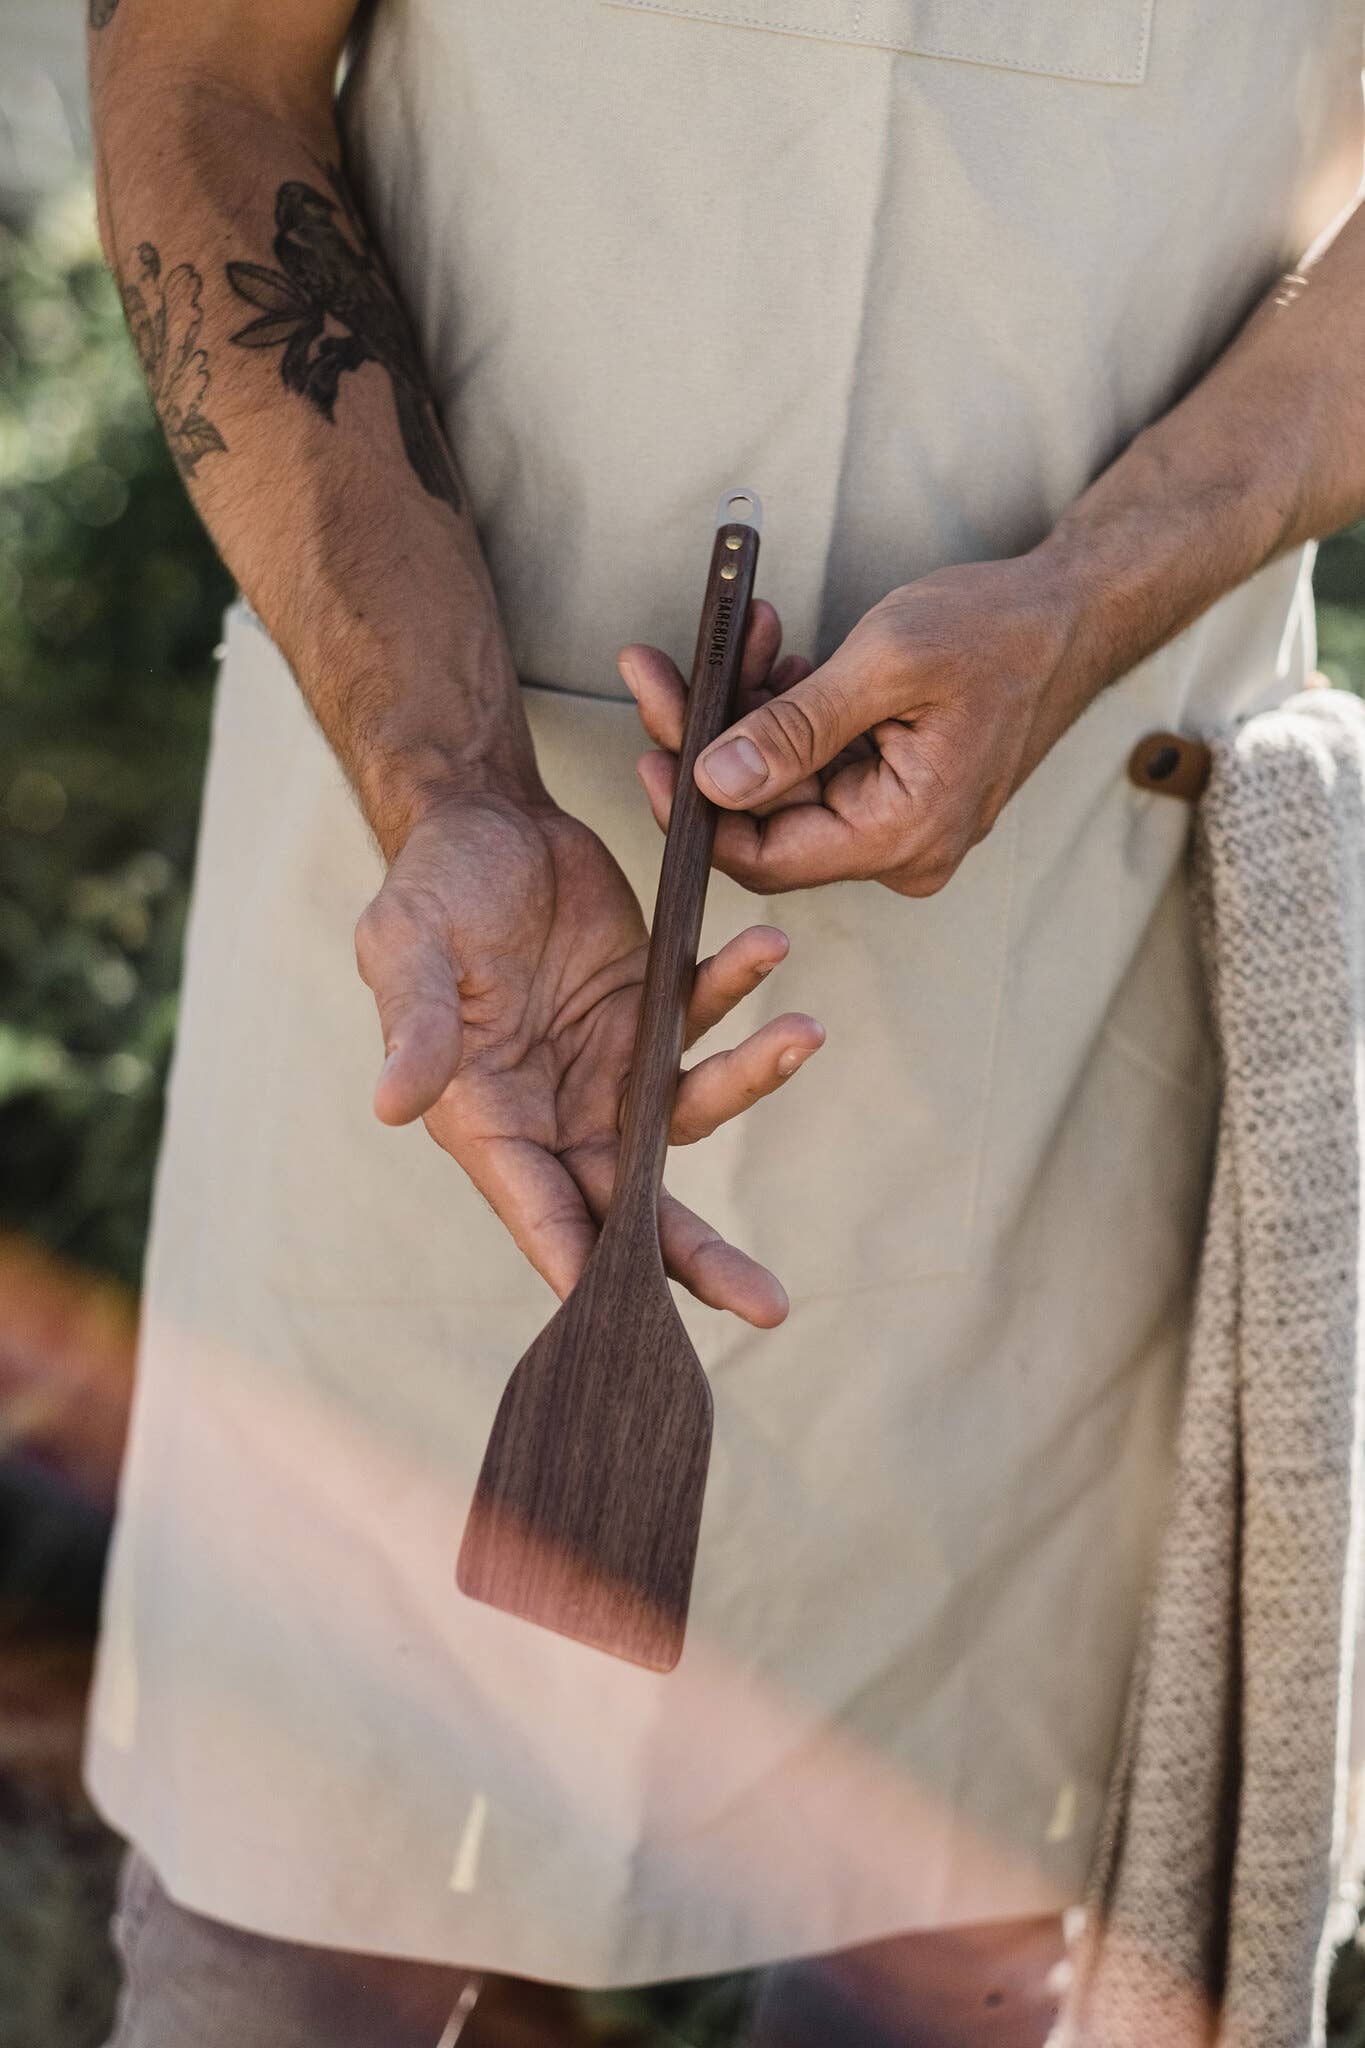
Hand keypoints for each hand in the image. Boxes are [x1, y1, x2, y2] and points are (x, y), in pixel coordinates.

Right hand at [354, 793, 824, 1325]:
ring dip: (750, 1081)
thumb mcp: (407, 949)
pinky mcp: (652, 1013)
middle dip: (700, 1257)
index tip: (635, 1322)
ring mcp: (612, 1069)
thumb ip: (414, 1027)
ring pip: (689, 1113)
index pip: (541, 1215)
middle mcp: (557, 1115)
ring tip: (801, 1036)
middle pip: (634, 1208)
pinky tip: (765, 949)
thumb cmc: (428, 892)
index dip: (586, 1269)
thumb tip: (392, 1105)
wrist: (481, 821)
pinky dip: (738, 991)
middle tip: (769, 1307)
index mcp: (490, 1124)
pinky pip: (704, 1020)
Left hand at [621, 556, 1080, 895]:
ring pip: (782, 783)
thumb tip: (712, 784)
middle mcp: (898, 848)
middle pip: (765, 816)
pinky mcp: (891, 789)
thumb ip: (794, 730)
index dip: (694, 808)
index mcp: (901, 836)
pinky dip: (786, 709)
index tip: (650, 743)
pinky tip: (777, 651)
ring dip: (748, 709)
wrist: (1071, 615)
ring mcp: (896, 822)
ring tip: (743, 631)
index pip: (762, 857)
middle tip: (662, 666)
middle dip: (710, 736)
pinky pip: (814, 763)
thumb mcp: (886, 665)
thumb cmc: (997, 631)